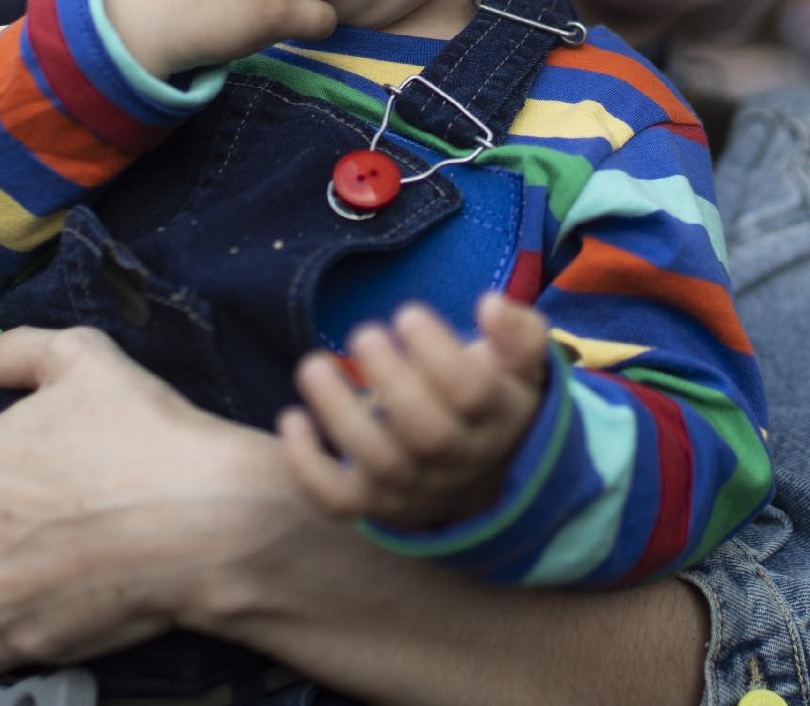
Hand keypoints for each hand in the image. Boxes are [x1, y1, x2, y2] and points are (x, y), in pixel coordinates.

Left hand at [0, 325, 308, 676]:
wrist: (207, 519)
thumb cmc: (147, 433)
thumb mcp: (85, 359)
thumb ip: (15, 349)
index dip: (14, 467)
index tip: (60, 469)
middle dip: (3, 524)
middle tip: (70, 514)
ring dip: (10, 576)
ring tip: (76, 559)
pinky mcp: (21, 642)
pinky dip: (5, 636)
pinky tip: (44, 613)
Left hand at [279, 294, 551, 527]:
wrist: (478, 472)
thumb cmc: (491, 394)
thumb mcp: (518, 362)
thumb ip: (517, 331)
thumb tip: (490, 304)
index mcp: (497, 417)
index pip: (472, 393)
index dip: (438, 352)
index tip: (407, 314)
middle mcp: (459, 460)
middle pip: (428, 434)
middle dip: (391, 381)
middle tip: (364, 334)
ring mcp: (415, 488)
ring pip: (380, 465)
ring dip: (340, 413)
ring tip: (313, 365)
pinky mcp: (373, 505)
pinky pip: (337, 501)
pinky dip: (307, 468)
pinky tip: (292, 419)